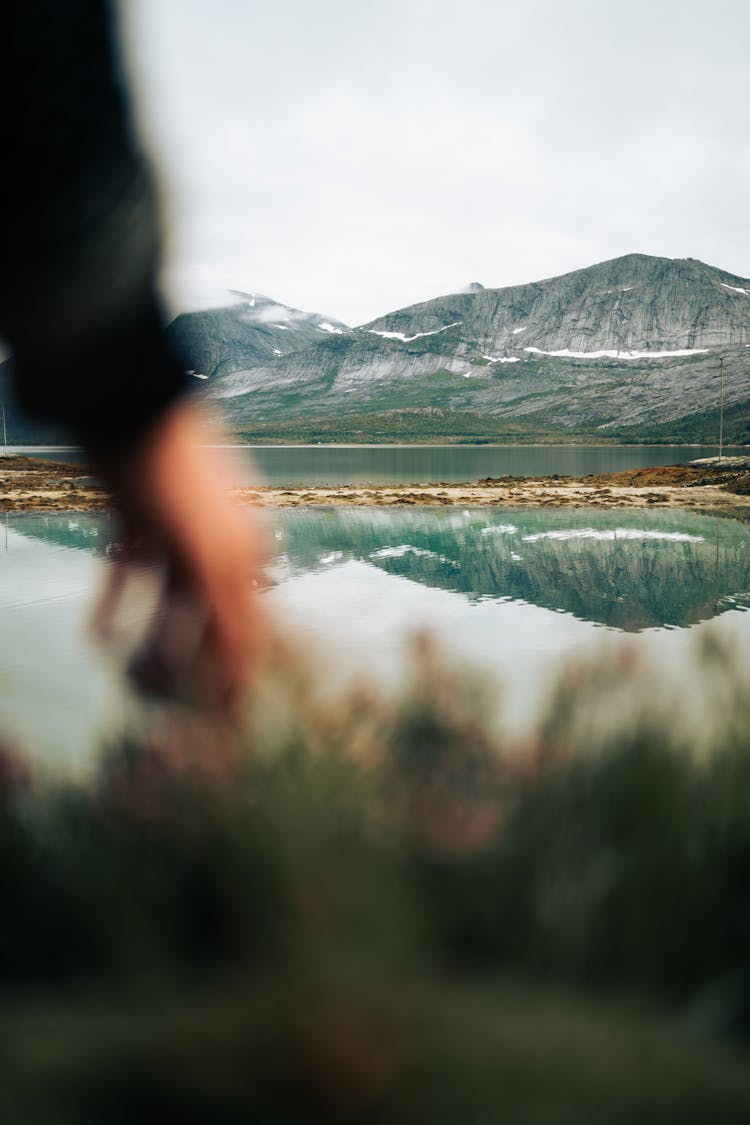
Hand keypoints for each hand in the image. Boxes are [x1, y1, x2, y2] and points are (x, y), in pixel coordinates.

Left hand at [91, 401, 266, 713]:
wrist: (120, 405)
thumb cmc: (174, 478)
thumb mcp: (210, 552)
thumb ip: (230, 615)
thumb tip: (243, 676)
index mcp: (245, 550)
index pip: (248, 627)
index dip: (238, 674)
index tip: (226, 721)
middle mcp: (214, 544)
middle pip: (205, 619)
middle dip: (189, 662)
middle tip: (165, 705)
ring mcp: (172, 533)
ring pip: (164, 602)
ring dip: (148, 639)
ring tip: (130, 678)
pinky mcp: (132, 523)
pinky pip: (125, 576)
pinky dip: (112, 604)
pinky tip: (95, 636)